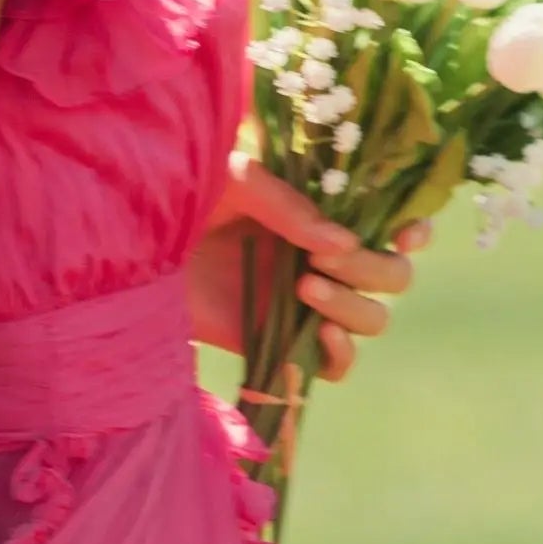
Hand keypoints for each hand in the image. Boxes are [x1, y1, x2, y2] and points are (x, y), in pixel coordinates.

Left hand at [186, 148, 431, 379]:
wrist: (128, 245)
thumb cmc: (180, 194)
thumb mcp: (235, 178)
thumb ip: (287, 204)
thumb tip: (341, 241)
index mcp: (323, 211)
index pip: (393, 222)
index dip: (414, 229)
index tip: (405, 232)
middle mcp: (324, 257)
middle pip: (393, 277)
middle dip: (372, 268)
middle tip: (320, 256)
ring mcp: (305, 303)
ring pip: (373, 319)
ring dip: (354, 306)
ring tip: (303, 284)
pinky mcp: (278, 342)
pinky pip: (334, 365)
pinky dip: (341, 355)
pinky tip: (318, 333)